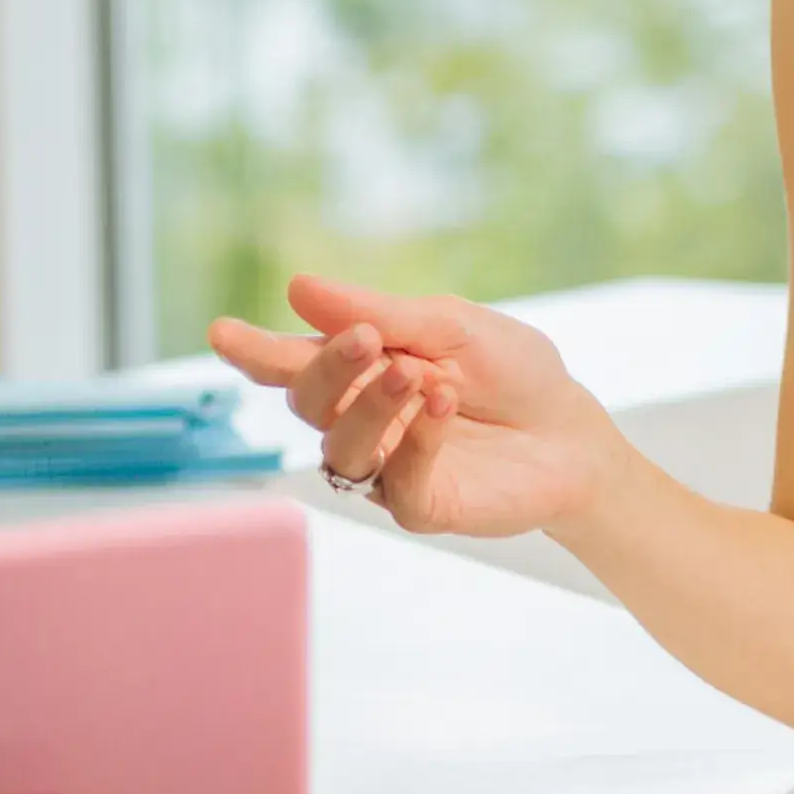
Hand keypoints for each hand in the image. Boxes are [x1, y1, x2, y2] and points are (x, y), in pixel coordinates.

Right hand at [206, 274, 627, 537]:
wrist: (571, 431)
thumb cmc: (511, 372)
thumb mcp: (450, 325)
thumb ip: (378, 311)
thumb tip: (298, 289)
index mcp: (361, 371)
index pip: (294, 363)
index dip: (255, 351)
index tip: (222, 332)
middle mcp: (360, 420)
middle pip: (308, 402)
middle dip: (328, 367)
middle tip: (367, 338)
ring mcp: (385, 467)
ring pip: (339, 446)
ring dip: (369, 406)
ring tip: (415, 374)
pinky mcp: (418, 505)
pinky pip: (393, 481)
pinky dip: (414, 439)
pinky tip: (441, 405)